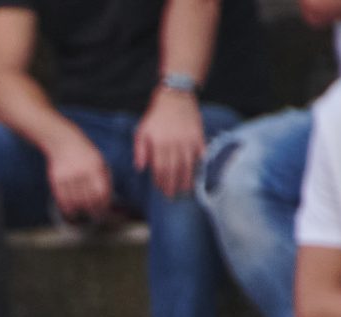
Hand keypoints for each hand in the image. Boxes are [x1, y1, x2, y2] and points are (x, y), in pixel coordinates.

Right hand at [45, 136, 113, 222]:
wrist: (62, 142)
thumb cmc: (84, 153)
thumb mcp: (98, 160)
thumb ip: (103, 177)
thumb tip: (105, 197)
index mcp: (94, 167)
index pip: (101, 192)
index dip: (103, 203)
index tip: (104, 210)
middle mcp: (81, 173)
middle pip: (88, 198)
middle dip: (93, 209)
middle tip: (95, 215)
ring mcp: (68, 176)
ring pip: (75, 200)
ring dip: (80, 210)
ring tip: (83, 213)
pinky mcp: (56, 180)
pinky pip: (62, 199)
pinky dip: (67, 208)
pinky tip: (71, 212)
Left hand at [133, 87, 205, 201]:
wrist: (175, 96)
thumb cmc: (156, 116)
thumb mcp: (142, 131)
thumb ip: (140, 151)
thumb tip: (141, 169)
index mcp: (159, 144)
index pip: (160, 169)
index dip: (161, 182)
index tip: (162, 191)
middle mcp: (174, 144)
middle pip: (174, 169)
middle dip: (173, 185)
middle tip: (173, 196)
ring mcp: (188, 140)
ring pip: (188, 164)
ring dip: (187, 179)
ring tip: (186, 190)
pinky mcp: (198, 135)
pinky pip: (201, 153)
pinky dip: (200, 164)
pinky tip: (199, 174)